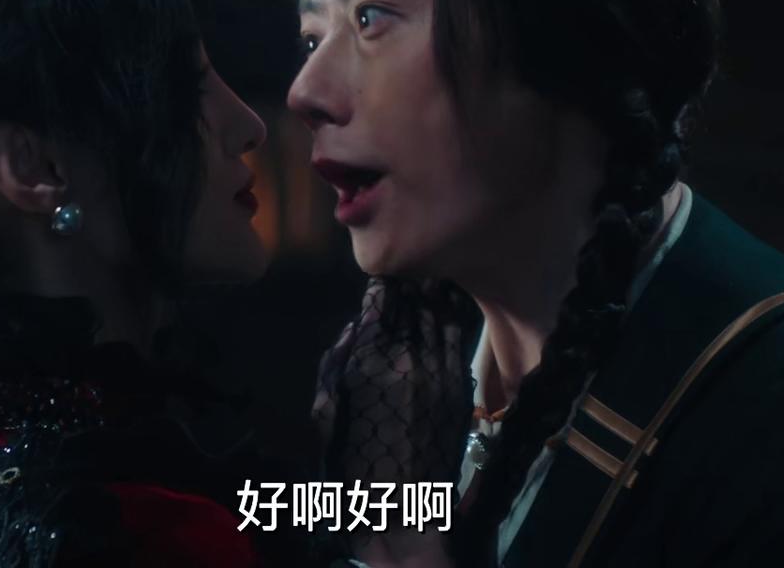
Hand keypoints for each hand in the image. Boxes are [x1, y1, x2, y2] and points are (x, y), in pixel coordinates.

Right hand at [312, 279, 471, 565]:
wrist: (400, 512)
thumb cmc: (351, 466)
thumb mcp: (325, 413)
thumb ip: (334, 364)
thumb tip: (351, 329)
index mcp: (367, 363)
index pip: (377, 307)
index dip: (380, 289)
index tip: (382, 279)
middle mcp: (406, 361)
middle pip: (409, 307)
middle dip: (407, 288)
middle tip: (409, 272)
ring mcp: (438, 375)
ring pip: (437, 319)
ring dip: (432, 298)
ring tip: (430, 279)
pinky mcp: (459, 391)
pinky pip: (457, 343)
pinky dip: (452, 320)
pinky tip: (449, 306)